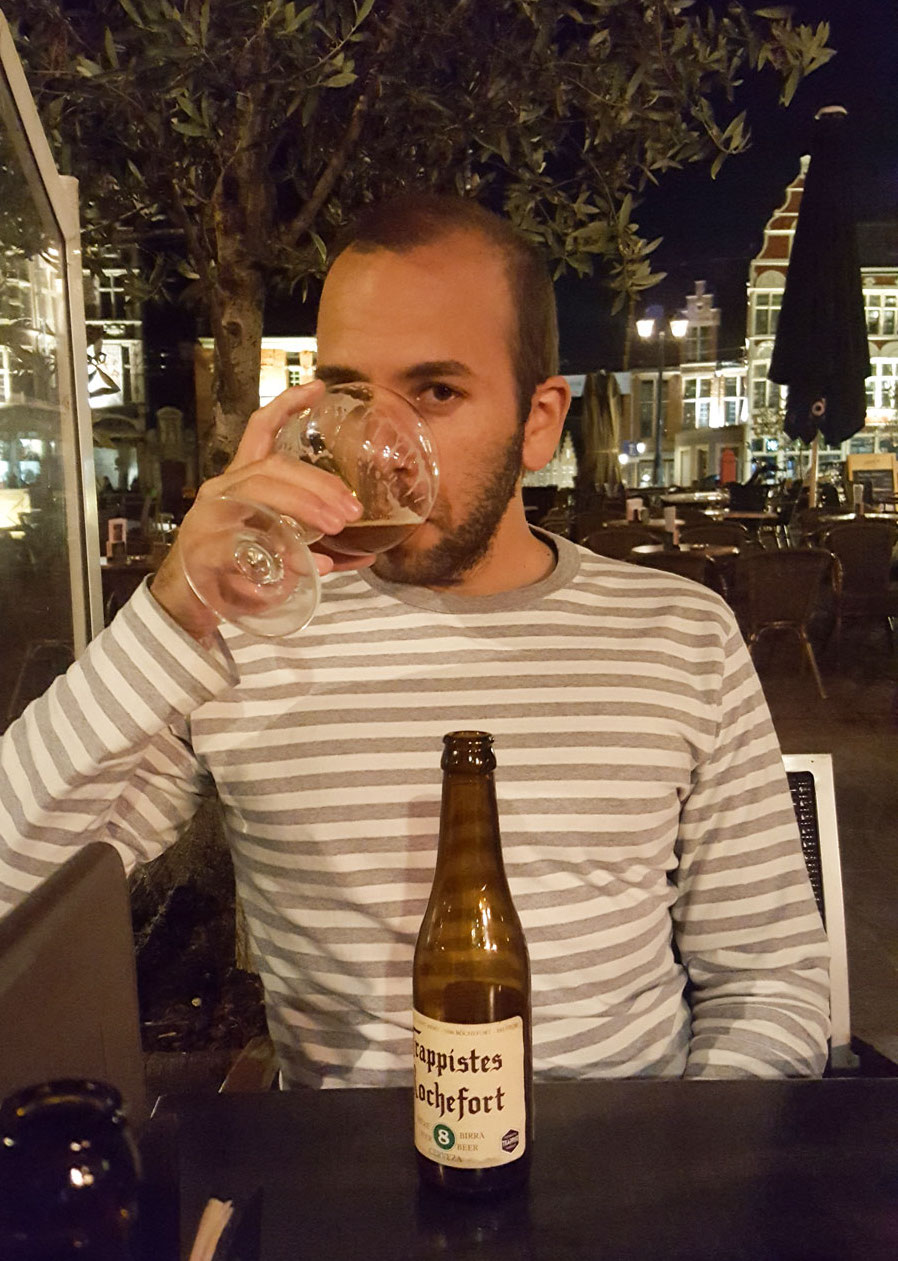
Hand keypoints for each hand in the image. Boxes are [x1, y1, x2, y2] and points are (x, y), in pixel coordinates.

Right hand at [151, 383, 374, 639]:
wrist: (187, 602)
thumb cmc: (234, 569)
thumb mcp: (280, 551)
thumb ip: (319, 547)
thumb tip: (367, 553)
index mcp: (240, 481)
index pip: (259, 432)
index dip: (287, 406)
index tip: (319, 388)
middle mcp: (223, 489)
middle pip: (272, 467)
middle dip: (317, 483)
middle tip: (352, 509)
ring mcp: (211, 516)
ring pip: (258, 492)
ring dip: (303, 506)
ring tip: (337, 526)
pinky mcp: (205, 549)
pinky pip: (244, 544)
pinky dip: (281, 555)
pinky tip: (310, 566)